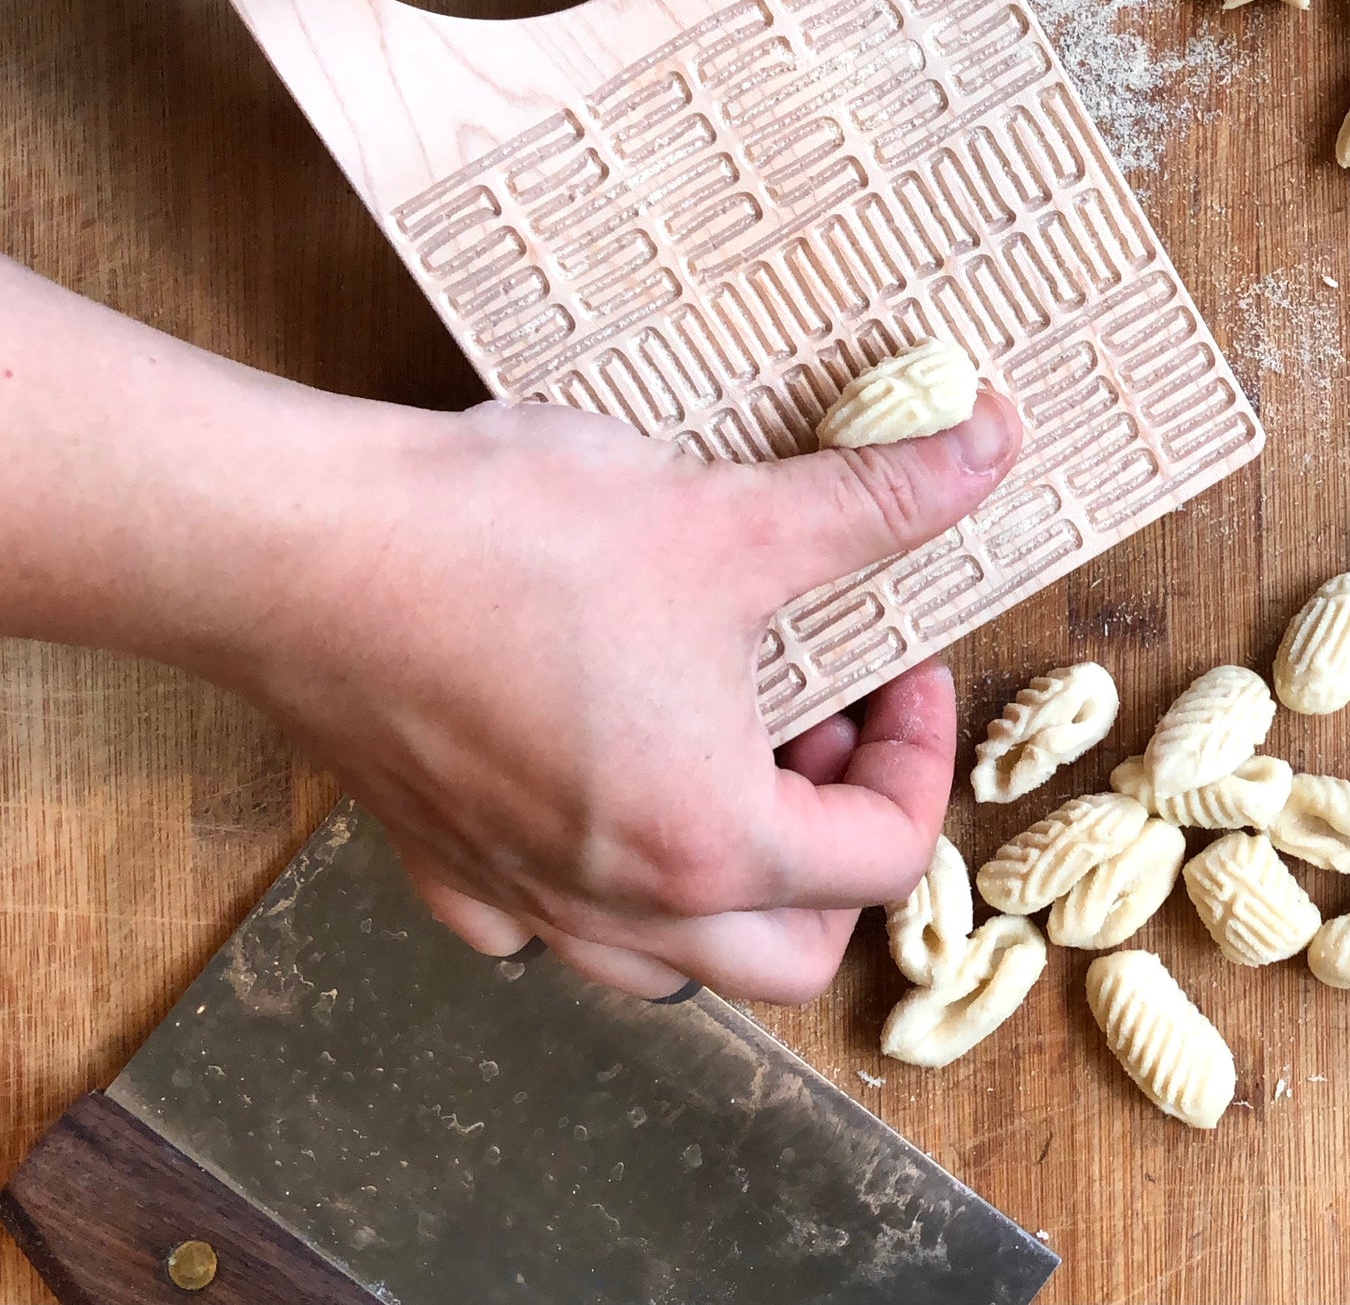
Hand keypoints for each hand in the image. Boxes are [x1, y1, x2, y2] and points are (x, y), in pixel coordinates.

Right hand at [249, 393, 1022, 1002]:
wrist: (299, 547)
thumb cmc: (508, 543)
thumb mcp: (732, 516)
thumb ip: (880, 498)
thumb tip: (995, 445)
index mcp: (708, 846)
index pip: (884, 858)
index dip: (923, 751)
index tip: (902, 661)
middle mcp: (615, 907)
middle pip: (793, 951)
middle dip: (841, 842)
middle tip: (828, 719)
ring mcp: (517, 897)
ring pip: (672, 960)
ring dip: (735, 873)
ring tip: (728, 736)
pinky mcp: (439, 859)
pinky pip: (547, 921)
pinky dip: (604, 872)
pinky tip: (599, 763)